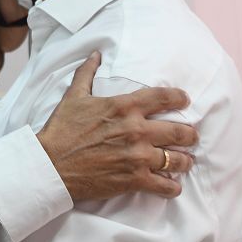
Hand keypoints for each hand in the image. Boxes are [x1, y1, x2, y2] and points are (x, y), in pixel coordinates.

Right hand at [38, 52, 196, 200]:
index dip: (179, 98)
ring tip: (184, 162)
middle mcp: (136, 130)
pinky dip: (172, 187)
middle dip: (190, 135)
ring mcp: (137, 157)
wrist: (50, 166)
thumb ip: (87, 73)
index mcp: (124, 106)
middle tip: (190, 137)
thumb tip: (95, 54)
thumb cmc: (61, 130)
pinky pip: (166, 186)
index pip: (164, 97)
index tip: (185, 101)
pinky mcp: (134, 180)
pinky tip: (171, 186)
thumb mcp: (73, 97)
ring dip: (184, 162)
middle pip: (180, 131)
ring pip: (177, 160)